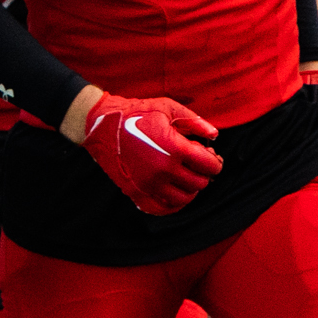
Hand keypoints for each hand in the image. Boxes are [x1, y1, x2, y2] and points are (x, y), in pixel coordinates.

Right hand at [80, 92, 221, 214]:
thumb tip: (214, 135)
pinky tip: (173, 194)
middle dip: (203, 175)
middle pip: (199, 183)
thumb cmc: (136, 113)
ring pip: (183, 199)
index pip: (209, 165)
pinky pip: (161, 208)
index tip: (210, 157)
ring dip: (189, 190)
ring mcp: (149, 183)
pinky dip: (172, 205)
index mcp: (175, 148)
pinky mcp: (136, 191)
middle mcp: (164, 170)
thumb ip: (195, 122)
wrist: (101, 124)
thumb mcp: (168, 108)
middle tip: (197, 165)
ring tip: (185, 178)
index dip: (215, 162)